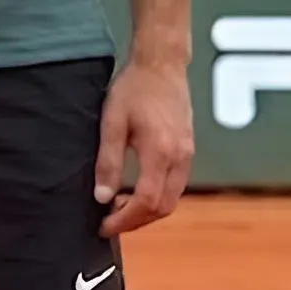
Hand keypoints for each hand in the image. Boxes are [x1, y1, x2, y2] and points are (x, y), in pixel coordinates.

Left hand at [92, 57, 193, 238]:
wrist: (162, 62)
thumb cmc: (134, 87)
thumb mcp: (112, 122)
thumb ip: (108, 161)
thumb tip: (102, 198)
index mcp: (160, 153)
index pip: (146, 203)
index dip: (124, 221)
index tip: (103, 226)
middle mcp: (179, 158)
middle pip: (162, 208)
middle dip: (136, 221)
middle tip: (110, 221)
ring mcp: (187, 154)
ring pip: (172, 199)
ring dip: (148, 210)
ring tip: (120, 206)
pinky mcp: (188, 148)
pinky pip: (176, 184)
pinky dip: (158, 196)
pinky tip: (138, 189)